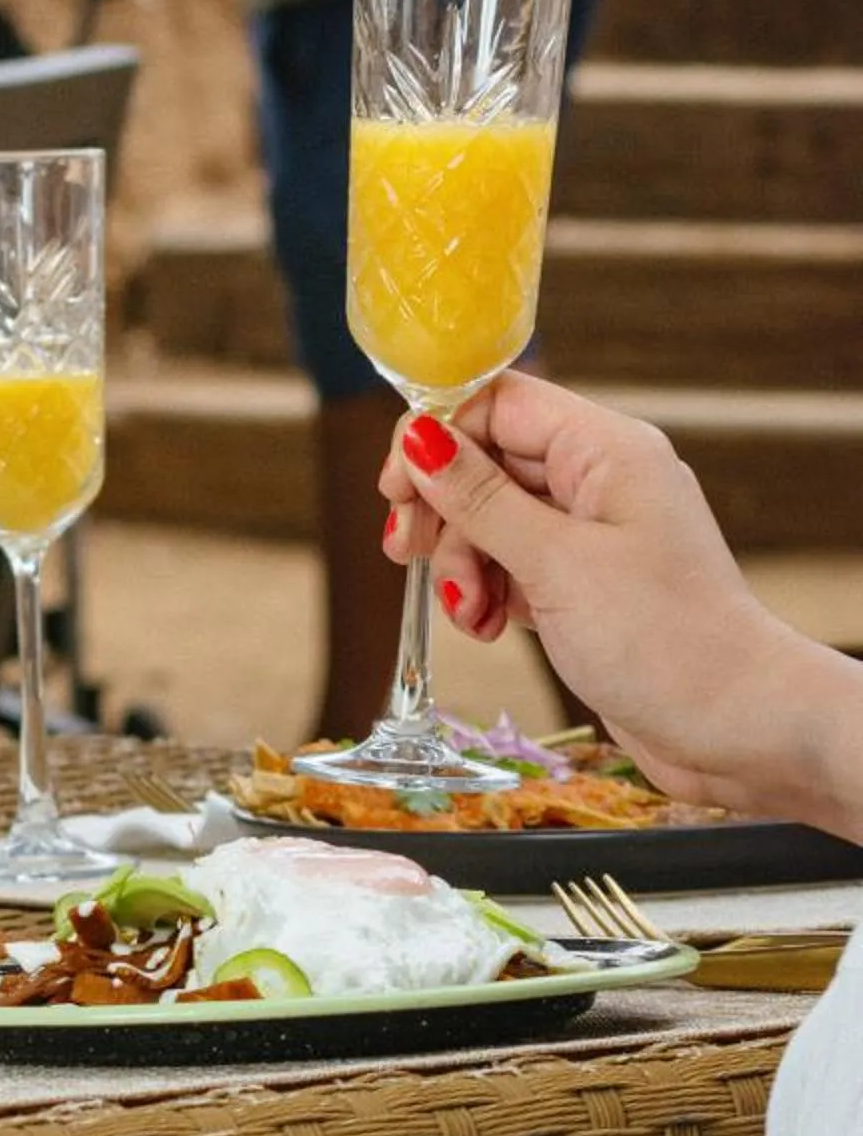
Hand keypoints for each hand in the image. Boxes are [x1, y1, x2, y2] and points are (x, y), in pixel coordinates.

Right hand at [381, 374, 861, 827]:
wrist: (740, 731)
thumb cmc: (664, 640)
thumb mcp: (556, 564)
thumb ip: (481, 498)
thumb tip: (420, 437)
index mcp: (605, 450)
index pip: (500, 404)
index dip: (438, 436)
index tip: (396, 488)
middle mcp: (601, 481)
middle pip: (490, 462)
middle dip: (444, 511)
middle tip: (407, 553)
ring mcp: (595, 535)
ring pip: (495, 520)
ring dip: (465, 564)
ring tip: (470, 614)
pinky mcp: (587, 585)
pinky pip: (516, 565)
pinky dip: (491, 592)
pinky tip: (490, 627)